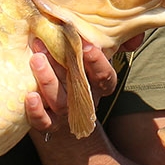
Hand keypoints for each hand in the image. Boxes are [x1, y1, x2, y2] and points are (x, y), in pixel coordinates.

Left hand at [26, 35, 140, 137]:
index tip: (87, 45)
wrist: (57, 106)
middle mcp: (84, 100)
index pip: (105, 77)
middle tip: (47, 45)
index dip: (98, 63)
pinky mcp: (47, 124)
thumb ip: (118, 42)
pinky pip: (44, 122)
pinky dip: (37, 112)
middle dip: (64, 66)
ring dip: (48, 80)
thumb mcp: (93, 55)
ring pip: (61, 103)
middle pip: (79, 88)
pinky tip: (30, 96)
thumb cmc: (75, 69)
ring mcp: (66, 114)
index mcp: (97, 84)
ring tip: (36, 59)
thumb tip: (135, 40)